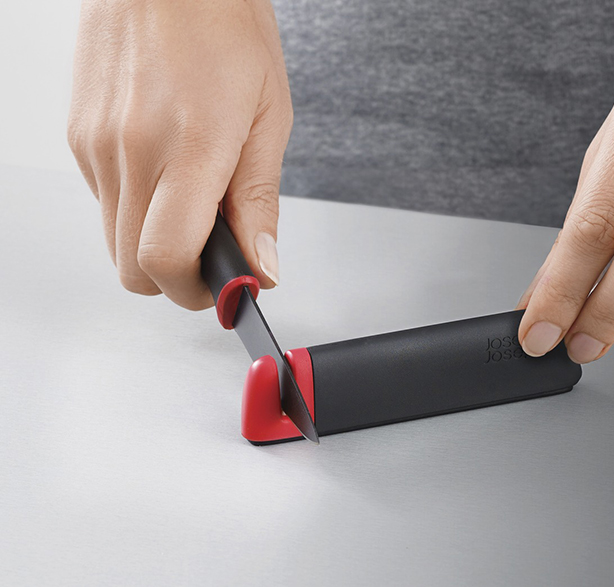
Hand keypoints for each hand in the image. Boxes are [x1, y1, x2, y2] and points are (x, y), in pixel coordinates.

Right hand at [68, 0, 292, 308]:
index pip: (167, 259)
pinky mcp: (78, 136)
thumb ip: (259, 201)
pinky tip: (165, 169)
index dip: (197, 292)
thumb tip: (262, 267)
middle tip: (214, 256)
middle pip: (132, 269)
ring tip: (193, 200)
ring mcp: (94, 144)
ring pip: (114, 240)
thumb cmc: (227, 27)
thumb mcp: (268, 117)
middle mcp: (129, 150)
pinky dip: (136, 207)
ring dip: (154, 243)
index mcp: (188, 146)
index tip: (226, 287)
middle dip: (176, 280)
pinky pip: (104, 201)